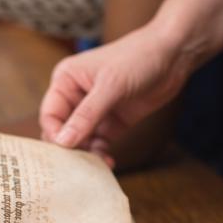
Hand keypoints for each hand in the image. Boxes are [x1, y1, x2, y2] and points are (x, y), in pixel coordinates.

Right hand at [39, 26, 191, 163]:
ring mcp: (95, 110)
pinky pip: (99, 143)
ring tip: (97, 166)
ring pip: (80, 140)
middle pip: (62, 130)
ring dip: (86, 154)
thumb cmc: (137, 58)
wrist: (173, 56)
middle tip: (78, 166)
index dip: (54, 134)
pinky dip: (101, 154)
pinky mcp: (112, 122)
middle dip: (69, 148)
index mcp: (66, 80)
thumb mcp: (110, 86)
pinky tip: (109, 162)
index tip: (66, 151)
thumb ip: (86, 115)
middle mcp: (76, 96)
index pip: (49, 114)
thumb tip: (63, 142)